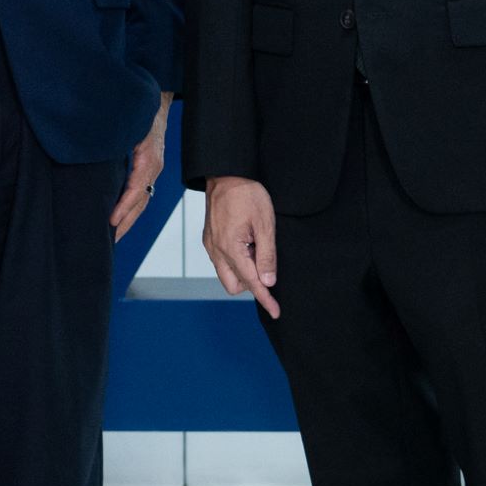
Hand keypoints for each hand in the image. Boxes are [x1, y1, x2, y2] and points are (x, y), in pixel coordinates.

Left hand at [110, 95, 172, 239]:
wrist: (157, 99)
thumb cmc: (141, 110)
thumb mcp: (129, 124)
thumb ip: (114, 141)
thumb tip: (92, 152)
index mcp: (149, 159)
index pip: (137, 190)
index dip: (124, 207)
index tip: (112, 221)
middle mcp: (153, 167)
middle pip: (141, 202)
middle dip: (126, 222)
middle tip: (111, 240)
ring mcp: (152, 169)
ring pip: (142, 200)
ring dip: (129, 218)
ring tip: (114, 235)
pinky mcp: (148, 168)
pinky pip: (141, 192)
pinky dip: (130, 206)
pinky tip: (119, 215)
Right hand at [201, 176, 280, 318]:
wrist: (226, 173)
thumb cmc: (247, 194)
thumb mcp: (265, 223)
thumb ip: (266, 255)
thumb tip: (268, 281)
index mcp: (231, 248)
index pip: (251, 282)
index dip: (265, 298)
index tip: (276, 311)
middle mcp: (216, 251)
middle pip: (234, 285)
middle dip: (251, 283)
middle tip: (266, 264)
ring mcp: (210, 245)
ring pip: (226, 274)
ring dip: (243, 270)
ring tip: (256, 248)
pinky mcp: (209, 239)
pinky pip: (221, 261)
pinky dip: (235, 260)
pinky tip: (246, 243)